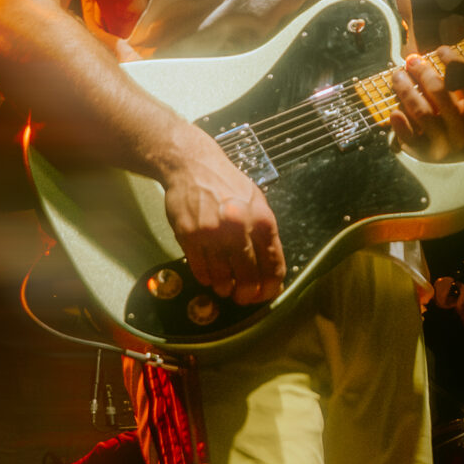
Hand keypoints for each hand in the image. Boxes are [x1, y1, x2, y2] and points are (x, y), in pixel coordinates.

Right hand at [159, 128, 287, 302]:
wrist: (192, 165)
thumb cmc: (226, 184)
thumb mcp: (256, 201)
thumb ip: (264, 233)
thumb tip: (270, 268)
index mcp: (263, 220)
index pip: (273, 265)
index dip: (270, 287)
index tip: (265, 294)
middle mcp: (240, 228)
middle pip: (249, 277)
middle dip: (247, 294)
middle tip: (243, 297)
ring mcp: (213, 234)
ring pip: (223, 278)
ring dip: (225, 288)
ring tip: (225, 287)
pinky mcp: (190, 237)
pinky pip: (200, 270)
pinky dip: (206, 278)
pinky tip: (209, 275)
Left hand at [389, 46, 463, 157]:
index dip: (454, 63)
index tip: (442, 49)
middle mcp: (461, 131)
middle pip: (440, 95)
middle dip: (425, 73)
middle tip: (414, 59)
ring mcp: (441, 143)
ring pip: (421, 112)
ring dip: (406, 91)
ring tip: (398, 73)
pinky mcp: (424, 152)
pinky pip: (409, 140)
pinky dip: (399, 127)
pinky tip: (393, 112)